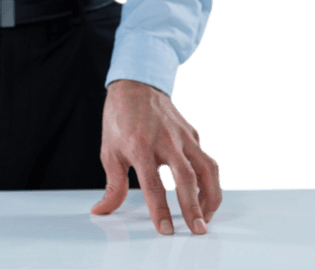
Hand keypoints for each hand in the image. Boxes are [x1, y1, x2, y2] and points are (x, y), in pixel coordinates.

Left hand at [90, 79, 221, 235]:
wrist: (136, 84)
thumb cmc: (120, 118)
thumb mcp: (109, 151)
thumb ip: (113, 185)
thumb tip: (103, 210)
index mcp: (140, 146)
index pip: (153, 184)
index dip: (160, 209)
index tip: (166, 230)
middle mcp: (166, 140)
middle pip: (186, 177)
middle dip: (194, 207)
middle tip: (198, 230)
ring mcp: (183, 136)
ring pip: (207, 168)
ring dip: (211, 195)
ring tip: (206, 216)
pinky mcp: (193, 133)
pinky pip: (206, 159)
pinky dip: (209, 179)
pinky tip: (203, 193)